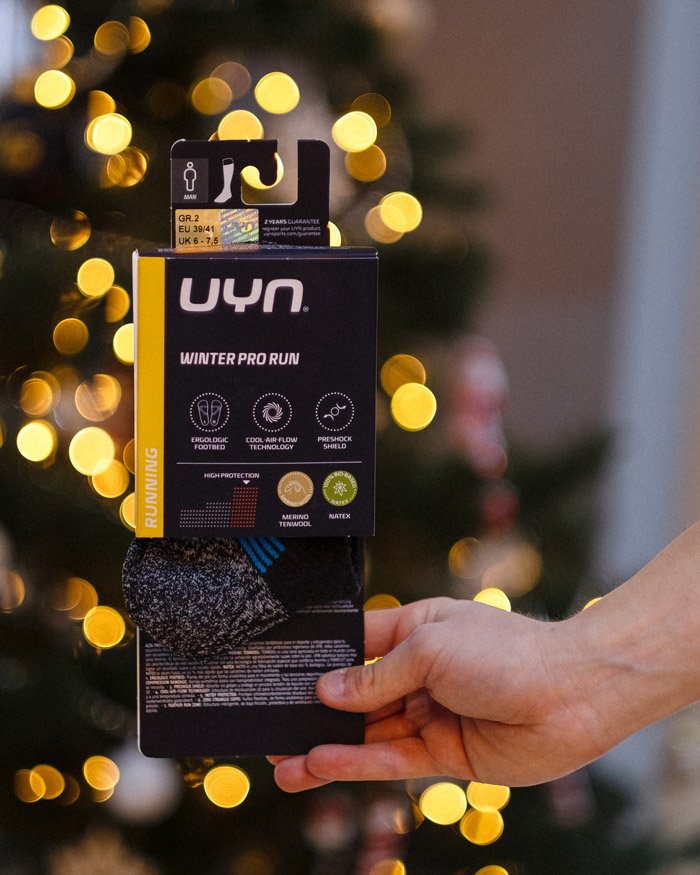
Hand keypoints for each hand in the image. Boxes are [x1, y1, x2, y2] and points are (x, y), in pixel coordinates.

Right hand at [270, 597, 614, 791]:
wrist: (571, 694)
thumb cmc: (506, 652)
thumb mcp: (429, 648)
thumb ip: (376, 676)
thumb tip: (328, 691)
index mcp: (416, 630)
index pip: (357, 645)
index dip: (322, 660)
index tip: (284, 676)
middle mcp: (420, 672)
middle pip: (357, 695)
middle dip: (317, 713)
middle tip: (272, 730)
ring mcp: (430, 714)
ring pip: (368, 733)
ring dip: (327, 747)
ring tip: (283, 763)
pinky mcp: (444, 753)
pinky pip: (391, 759)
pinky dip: (356, 763)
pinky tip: (322, 764)